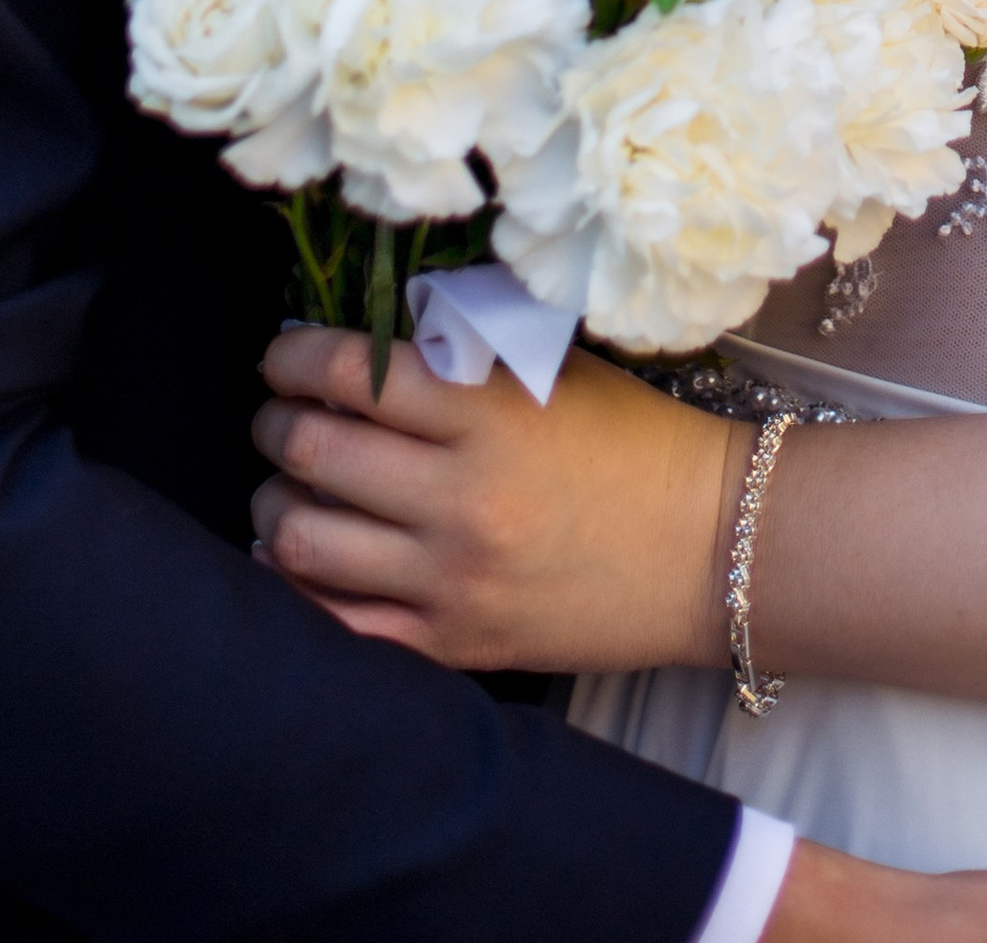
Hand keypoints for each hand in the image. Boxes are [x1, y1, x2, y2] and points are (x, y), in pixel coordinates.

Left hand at [252, 324, 733, 672]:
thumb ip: (462, 354)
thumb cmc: (634, 443)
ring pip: (305, 540)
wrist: (711, 548)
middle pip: (314, 452)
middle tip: (280, 414)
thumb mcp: (555, 371)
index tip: (284, 356)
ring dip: (275, 502)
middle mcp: (462, 499)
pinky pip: (338, 623)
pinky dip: (297, 586)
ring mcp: (453, 581)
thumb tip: (363, 342)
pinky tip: (297, 557)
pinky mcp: (455, 645)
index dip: (294, 357)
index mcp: (491, 415)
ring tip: (286, 485)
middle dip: (275, 424)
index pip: (352, 372)